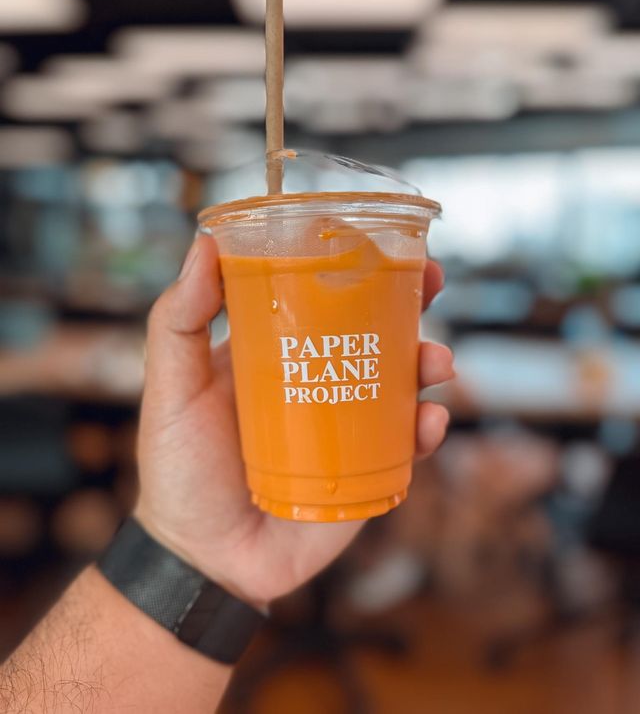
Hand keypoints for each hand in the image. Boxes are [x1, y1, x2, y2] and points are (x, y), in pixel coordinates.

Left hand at [135, 233, 453, 606]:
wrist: (202, 559)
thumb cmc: (179, 469)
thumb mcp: (171, 387)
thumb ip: (179, 320)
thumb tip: (204, 244)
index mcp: (278, 352)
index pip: (322, 296)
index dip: (356, 267)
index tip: (381, 241)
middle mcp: (319, 382)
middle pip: (376, 332)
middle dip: (411, 304)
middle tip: (431, 282)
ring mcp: (347, 428)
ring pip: (402, 385)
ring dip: (429, 364)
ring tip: (436, 361)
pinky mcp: (367, 474)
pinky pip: (408, 447)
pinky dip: (427, 431)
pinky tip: (428, 423)